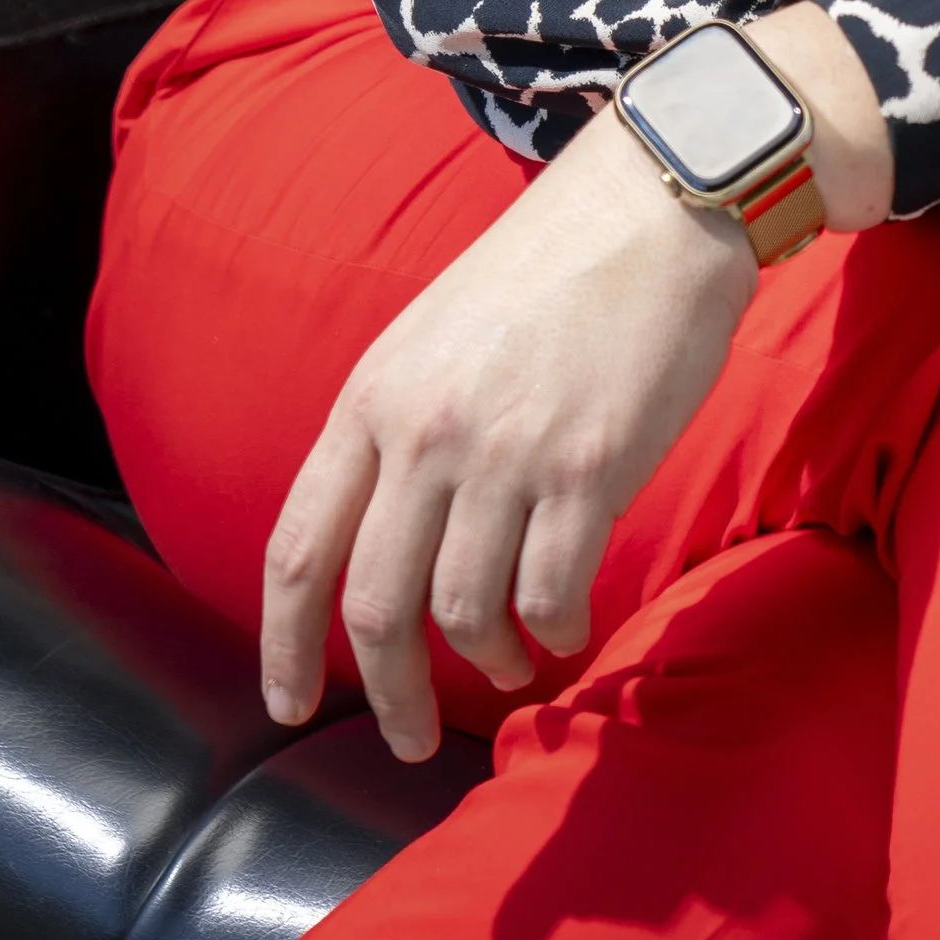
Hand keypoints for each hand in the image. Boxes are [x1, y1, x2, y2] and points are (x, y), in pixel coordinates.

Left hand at [262, 6, 891, 759]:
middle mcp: (426, 430)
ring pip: (462, 614)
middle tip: (411, 736)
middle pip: (375, 606)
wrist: (657, 203)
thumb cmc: (553, 267)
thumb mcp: (436, 333)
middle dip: (388, 693)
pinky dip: (554, 629)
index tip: (286, 704)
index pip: (299, 547)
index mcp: (375, 394)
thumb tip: (385, 536)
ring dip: (487, 660)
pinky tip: (566, 624)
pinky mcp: (590, 467)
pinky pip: (551, 594)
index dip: (282, 644)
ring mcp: (506, 452)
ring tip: (513, 659)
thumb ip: (398, 427)